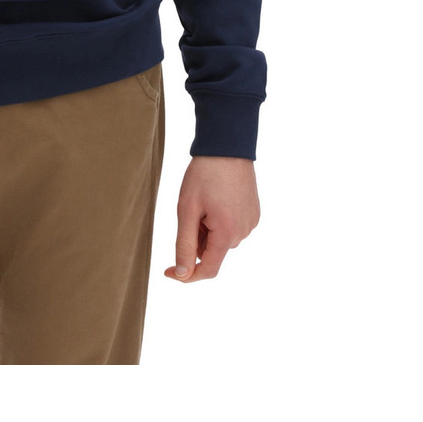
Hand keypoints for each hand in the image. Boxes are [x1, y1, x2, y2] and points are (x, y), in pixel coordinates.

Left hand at [164, 156, 259, 282]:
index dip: (187, 275)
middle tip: (190, 210)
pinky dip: (219, 222)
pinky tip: (216, 200)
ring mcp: (251, 222)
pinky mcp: (254, 213)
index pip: (208, 270)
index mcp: (227, 233)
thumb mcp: (187, 209)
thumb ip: (185, 245)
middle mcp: (244, 232)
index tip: (169, 271)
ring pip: (221, 239)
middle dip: (197, 239)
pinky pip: (232, 228)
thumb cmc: (204, 175)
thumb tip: (182, 273)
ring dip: (208, 230)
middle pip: (213, 251)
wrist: (227, 146)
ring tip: (204, 201)